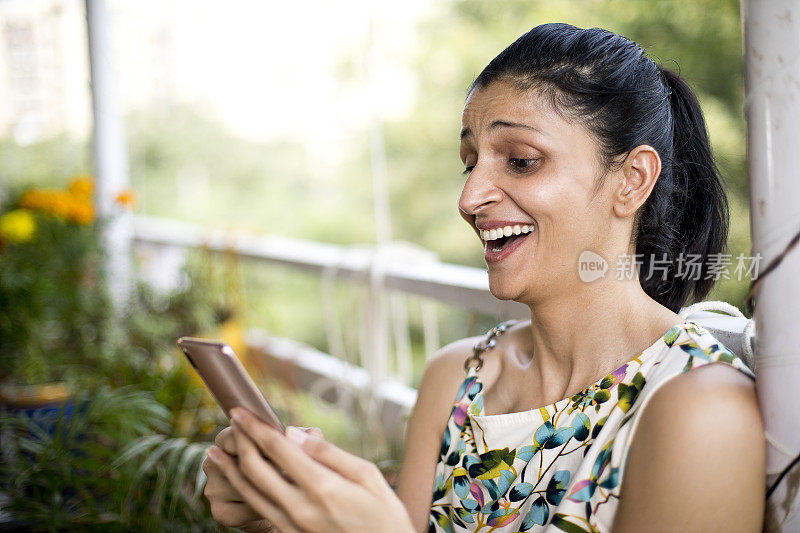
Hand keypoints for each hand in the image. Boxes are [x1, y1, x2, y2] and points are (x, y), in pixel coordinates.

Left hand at [207, 407, 414, 532]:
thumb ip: (328, 453)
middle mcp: (300, 508)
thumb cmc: (383, 513)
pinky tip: (237, 479)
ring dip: (230, 469)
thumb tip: (295, 433)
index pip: (278, 449)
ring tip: (215, 452)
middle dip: (240, 442)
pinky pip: (258, 510)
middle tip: (231, 422)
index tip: (240, 411)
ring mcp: (292, 526)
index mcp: (322, 487)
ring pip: (249, 493)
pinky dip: (242, 491)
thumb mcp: (367, 475)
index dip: (255, 427)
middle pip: (255, 469)